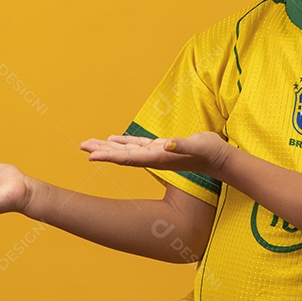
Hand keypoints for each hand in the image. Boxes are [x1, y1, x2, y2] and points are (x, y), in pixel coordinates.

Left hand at [80, 132, 231, 176]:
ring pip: (126, 150)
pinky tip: (113, 139)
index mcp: (158, 158)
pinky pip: (137, 145)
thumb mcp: (197, 146)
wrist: (220, 160)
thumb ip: (182, 146)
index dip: (109, 156)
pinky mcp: (160, 148)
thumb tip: (167, 144)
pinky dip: (123, 143)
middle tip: (81, 146)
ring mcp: (156, 153)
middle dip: (101, 150)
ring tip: (90, 143)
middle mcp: (153, 157)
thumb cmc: (209, 152)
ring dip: (108, 147)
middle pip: (122, 155)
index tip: (91, 156)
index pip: (128, 158)